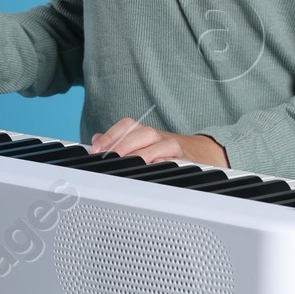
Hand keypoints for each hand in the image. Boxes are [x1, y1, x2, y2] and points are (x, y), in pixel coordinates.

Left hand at [91, 118, 228, 167]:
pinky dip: (166, 162)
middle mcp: (158, 136)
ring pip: (159, 144)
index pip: (126, 126)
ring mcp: (173, 147)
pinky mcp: (186, 160)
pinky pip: (177, 160)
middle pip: (141, 133)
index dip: (110, 135)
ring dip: (143, 154)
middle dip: (123, 145)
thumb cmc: (161, 152)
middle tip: (110, 158)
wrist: (199, 153)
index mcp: (144, 132)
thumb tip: (96, 140)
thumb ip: (117, 142)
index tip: (97, 149)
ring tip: (130, 162)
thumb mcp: (139, 145)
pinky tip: (155, 167)